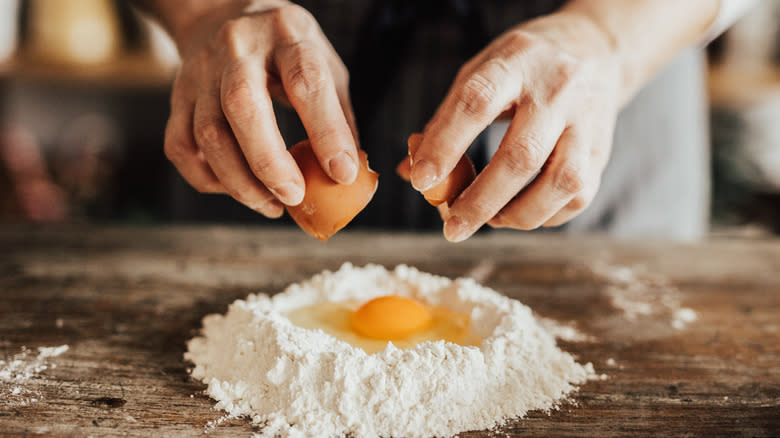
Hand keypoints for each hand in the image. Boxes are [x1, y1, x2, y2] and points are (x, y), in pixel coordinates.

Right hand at [164, 0, 357, 216]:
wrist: (224, 14)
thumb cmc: (286, 50)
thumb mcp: (325, 64)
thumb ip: (338, 116)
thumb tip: (348, 176)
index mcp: (287, 33)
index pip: (306, 81)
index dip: (326, 131)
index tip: (342, 174)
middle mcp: (238, 47)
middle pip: (243, 106)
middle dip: (269, 163)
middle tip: (294, 196)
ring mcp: (201, 71)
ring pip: (209, 134)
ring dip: (241, 182)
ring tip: (272, 205)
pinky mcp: (178, 95)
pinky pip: (182, 146)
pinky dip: (208, 178)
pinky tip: (236, 189)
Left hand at [407, 12, 620, 241]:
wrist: (592, 49)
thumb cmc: (520, 68)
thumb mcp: (478, 73)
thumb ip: (444, 121)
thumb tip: (410, 171)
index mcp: (514, 63)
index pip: (477, 103)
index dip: (446, 145)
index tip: (421, 181)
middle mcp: (557, 90)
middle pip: (521, 155)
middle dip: (481, 201)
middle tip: (453, 227)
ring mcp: (586, 121)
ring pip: (561, 182)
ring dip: (519, 214)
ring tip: (492, 220)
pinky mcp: (602, 150)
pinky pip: (578, 196)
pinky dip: (544, 216)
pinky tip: (520, 212)